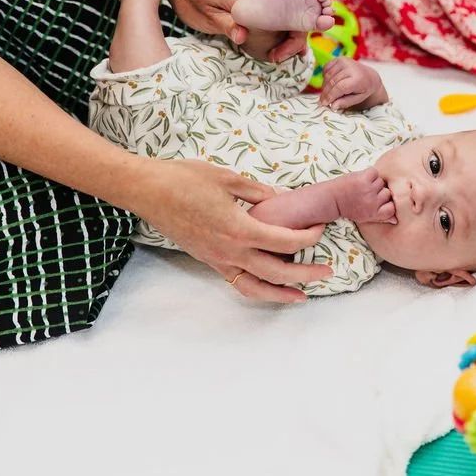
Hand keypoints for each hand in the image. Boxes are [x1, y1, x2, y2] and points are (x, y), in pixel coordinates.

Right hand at [128, 157, 328, 302]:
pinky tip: (268, 286)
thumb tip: (280, 199)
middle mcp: (230, 251)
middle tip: (328, 271)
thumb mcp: (228, 178)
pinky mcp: (208, 261)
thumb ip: (258, 192)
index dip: (308, 237)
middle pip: (277, 271)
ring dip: (281, 293)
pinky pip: (237, 282)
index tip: (319, 228)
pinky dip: (257, 288)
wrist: (147, 191)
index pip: (285, 242)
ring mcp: (217, 259)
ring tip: (302, 296)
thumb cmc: (184, 180)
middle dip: (307, 274)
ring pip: (255, 286)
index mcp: (240, 229)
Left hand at [163, 0, 306, 61]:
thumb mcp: (203, 17)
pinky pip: (282, 3)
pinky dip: (286, 21)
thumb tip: (242, 37)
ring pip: (292, 6)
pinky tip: (284, 38)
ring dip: (293, 30)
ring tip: (283, 52)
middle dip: (296, 37)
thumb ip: (225, 25)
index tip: (276, 56)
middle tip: (278, 57)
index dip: (290, 39)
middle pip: (296, 10)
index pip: (286, 14)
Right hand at [319, 58, 387, 110]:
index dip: (330, 96)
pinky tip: (329, 82)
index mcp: (358, 79)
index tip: (324, 103)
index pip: (340, 87)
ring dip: (324, 86)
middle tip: (322, 101)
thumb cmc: (363, 89)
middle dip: (325, 93)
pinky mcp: (339, 58)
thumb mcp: (358, 99)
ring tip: (327, 93)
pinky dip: (325, 76)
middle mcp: (351, 67)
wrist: (369, 76)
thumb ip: (345, 102)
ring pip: (327, 76)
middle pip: (332, 82)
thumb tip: (333, 106)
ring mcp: (344, 61)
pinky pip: (326, 68)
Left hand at [334, 168, 395, 224]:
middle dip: (380, 192)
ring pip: (382, 182)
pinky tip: (361, 179)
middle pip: (388, 193)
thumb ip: (382, 217)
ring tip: (363, 186)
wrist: (332, 200)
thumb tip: (396, 219)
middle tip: (367, 193)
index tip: (380, 202)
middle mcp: (373, 202)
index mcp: (374, 213)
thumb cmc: (349, 208)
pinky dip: (369, 173)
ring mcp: (369, 190)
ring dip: (374, 182)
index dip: (388, 203)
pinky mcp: (363, 178)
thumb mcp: (365, 217)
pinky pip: (375, 172)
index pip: (392, 208)